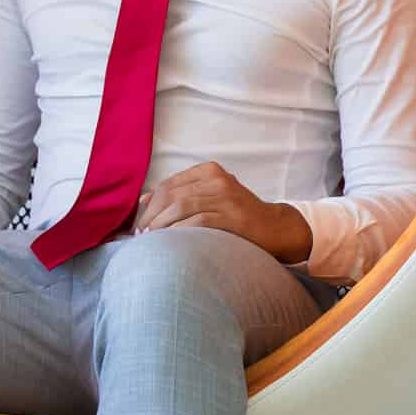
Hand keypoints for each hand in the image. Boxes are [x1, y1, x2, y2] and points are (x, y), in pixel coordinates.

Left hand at [132, 162, 311, 263]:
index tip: (140, 224)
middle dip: (151, 216)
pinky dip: (178, 232)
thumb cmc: (238, 215)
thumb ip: (180, 195)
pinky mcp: (232, 216)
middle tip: (141, 236)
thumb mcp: (210, 197)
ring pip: (180, 206)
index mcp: (209, 170)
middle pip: (171, 195)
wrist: (275, 228)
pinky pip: (197, 222)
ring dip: (160, 225)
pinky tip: (170, 243)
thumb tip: (143, 200)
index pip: (168, 184)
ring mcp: (226, 196)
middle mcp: (217, 179)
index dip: (149, 205)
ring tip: (151, 240)